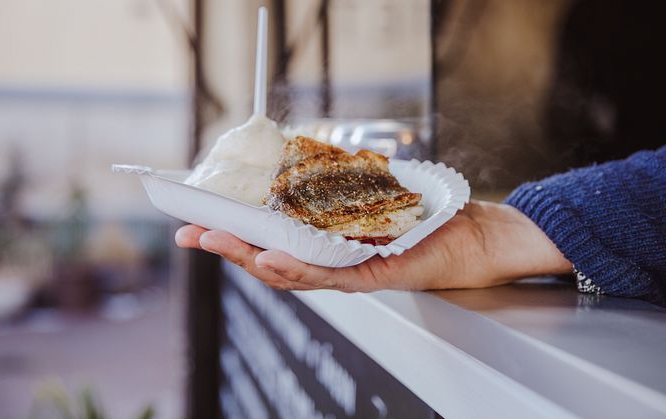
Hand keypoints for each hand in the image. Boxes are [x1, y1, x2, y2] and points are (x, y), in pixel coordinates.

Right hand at [175, 200, 571, 291]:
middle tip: (191, 233)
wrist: (474, 235)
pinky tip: (270, 258)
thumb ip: (334, 186)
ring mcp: (351, 272)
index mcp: (325, 244)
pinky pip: (331, 276)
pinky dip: (298, 268)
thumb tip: (296, 159)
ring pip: (292, 272)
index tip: (197, 220)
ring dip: (250, 258)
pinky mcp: (375, 274)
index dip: (232, 233)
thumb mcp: (369, 194)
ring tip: (218, 242)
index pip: (270, 242)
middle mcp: (333, 263)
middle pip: (271, 260)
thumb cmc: (422, 215)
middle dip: (228, 247)